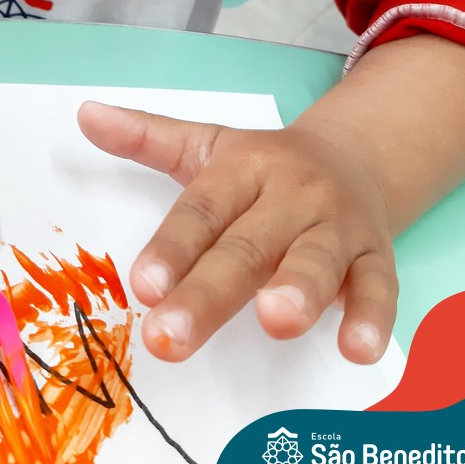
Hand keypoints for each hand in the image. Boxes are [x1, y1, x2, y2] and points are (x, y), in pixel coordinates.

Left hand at [77, 101, 396, 364]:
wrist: (355, 155)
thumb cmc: (267, 166)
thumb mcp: (206, 145)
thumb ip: (146, 139)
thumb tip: (85, 114)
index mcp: (243, 168)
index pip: (202, 211)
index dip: (172, 247)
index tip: (142, 286)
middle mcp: (290, 194)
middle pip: (247, 246)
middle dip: (208, 294)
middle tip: (170, 337)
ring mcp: (336, 225)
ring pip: (316, 260)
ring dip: (299, 290)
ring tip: (276, 322)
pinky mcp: (376, 255)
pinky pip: (379, 286)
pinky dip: (370, 317)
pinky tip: (358, 349)